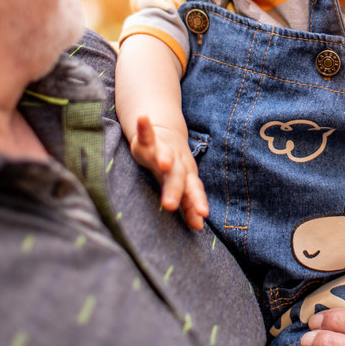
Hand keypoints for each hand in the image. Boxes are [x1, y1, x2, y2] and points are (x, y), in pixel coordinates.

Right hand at [127, 113, 207, 229]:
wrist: (167, 134)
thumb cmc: (175, 167)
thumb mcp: (182, 184)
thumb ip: (189, 204)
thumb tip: (198, 227)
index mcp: (185, 175)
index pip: (193, 190)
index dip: (196, 202)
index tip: (202, 215)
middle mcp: (176, 163)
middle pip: (177, 177)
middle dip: (174, 190)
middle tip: (169, 205)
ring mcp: (163, 150)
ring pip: (164, 154)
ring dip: (165, 157)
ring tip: (164, 163)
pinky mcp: (148, 139)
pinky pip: (146, 132)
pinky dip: (144, 125)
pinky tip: (143, 118)